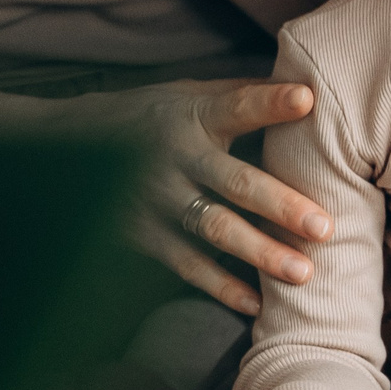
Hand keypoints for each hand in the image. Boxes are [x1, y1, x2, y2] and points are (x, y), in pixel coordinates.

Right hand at [71, 78, 332, 313]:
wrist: (66, 149)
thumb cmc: (149, 118)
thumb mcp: (186, 97)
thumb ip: (240, 96)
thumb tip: (307, 85)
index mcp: (191, 116)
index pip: (237, 105)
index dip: (271, 102)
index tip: (307, 100)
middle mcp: (175, 157)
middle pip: (234, 181)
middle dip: (280, 205)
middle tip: (324, 226)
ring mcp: (156, 200)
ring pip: (215, 229)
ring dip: (260, 253)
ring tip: (304, 273)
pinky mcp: (142, 235)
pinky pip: (187, 265)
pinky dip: (222, 287)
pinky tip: (257, 303)